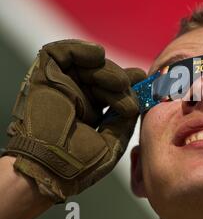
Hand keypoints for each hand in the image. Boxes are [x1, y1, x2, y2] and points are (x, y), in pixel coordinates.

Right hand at [3, 39, 145, 202]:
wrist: (50, 169)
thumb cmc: (80, 165)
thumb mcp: (113, 142)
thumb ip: (125, 120)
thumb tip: (137, 100)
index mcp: (91, 113)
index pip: (111, 90)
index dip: (128, 82)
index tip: (144, 78)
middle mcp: (76, 98)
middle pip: (102, 75)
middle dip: (119, 78)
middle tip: (128, 87)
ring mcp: (60, 87)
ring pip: (86, 64)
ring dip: (106, 68)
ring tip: (118, 83)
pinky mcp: (43, 78)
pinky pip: (59, 53)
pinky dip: (80, 49)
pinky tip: (97, 56)